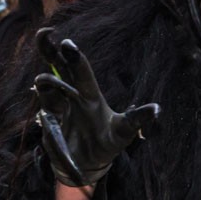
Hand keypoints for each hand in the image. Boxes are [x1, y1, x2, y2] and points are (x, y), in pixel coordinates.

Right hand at [34, 28, 158, 186]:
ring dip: (46, 86)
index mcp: (89, 93)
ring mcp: (57, 109)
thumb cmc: (109, 143)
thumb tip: (157, 109)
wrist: (89, 166)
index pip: (80, 70)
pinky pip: (44, 118)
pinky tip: (53, 125)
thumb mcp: (124, 132)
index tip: (67, 42)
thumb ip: (136, 120)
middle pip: (56, 67)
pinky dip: (47, 119)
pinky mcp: (48, 125)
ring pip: (46, 90)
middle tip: (44, 33)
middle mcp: (71, 96)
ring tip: (45, 82)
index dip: (74, 56)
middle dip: (49, 49)